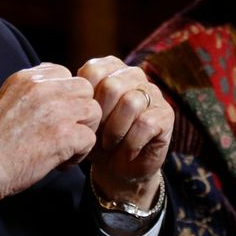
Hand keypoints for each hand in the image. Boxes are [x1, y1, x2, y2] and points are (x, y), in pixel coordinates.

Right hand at [0, 63, 101, 229]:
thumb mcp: (8, 101)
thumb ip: (33, 93)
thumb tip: (60, 95)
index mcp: (27, 78)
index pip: (65, 74)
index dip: (65, 98)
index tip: (52, 118)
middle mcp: (42, 87)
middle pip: (85, 90)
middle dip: (79, 112)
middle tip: (64, 133)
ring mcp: (55, 109)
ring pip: (93, 111)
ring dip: (83, 132)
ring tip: (64, 148)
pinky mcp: (63, 134)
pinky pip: (90, 138)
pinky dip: (79, 154)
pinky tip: (60, 162)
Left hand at [78, 56, 172, 209]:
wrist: (119, 167)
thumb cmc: (96, 138)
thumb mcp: (82, 118)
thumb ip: (77, 100)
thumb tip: (70, 94)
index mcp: (110, 68)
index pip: (93, 70)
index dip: (86, 99)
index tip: (84, 119)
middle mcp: (133, 74)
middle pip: (112, 86)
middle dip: (100, 116)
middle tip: (97, 134)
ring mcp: (153, 92)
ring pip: (131, 103)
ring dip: (115, 131)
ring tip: (110, 144)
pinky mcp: (166, 113)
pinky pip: (146, 123)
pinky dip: (131, 142)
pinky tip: (126, 151)